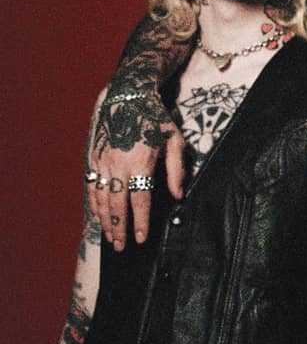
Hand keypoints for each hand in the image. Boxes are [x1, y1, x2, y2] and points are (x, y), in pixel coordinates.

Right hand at [88, 93, 184, 250]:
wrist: (126, 97)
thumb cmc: (155, 119)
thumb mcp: (174, 140)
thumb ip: (176, 170)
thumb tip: (178, 197)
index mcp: (140, 162)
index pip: (140, 200)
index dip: (140, 222)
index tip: (141, 239)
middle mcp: (118, 165)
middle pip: (116, 204)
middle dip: (119, 228)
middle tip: (121, 247)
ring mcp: (102, 161)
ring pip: (100, 198)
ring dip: (104, 220)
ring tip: (110, 237)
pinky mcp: (93, 158)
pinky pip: (91, 187)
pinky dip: (94, 205)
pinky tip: (98, 217)